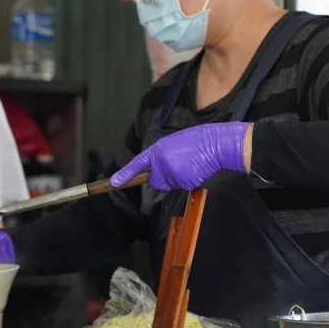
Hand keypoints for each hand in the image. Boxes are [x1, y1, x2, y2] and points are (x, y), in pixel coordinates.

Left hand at [110, 123, 250, 190]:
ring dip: (178, 178)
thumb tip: (158, 172)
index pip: (137, 163)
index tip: (113, 182)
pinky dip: (188, 181)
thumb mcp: (175, 143)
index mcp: (158, 149)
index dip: (125, 173)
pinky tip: (196, 169)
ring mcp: (172, 173)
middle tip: (180, 165)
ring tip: (191, 164)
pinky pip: (181, 187)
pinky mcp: (183, 181)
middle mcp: (161, 162)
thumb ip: (163, 156)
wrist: (215, 143)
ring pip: (169, 185)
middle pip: (156, 181)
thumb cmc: (197, 140)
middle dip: (164, 178)